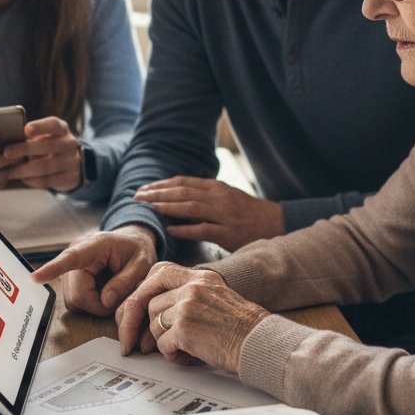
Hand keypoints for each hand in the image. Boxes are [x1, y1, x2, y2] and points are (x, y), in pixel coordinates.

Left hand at [4, 116, 82, 191]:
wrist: (73, 164)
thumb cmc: (50, 146)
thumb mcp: (46, 137)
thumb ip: (31, 137)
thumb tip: (7, 142)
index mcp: (61, 129)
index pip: (53, 124)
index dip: (40, 126)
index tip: (26, 130)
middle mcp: (69, 144)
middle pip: (47, 146)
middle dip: (24, 149)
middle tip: (6, 153)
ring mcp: (72, 162)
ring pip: (45, 167)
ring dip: (24, 169)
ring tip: (9, 171)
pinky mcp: (70, 178)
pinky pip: (48, 180)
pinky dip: (32, 180)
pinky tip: (23, 178)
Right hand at [30, 224, 157, 315]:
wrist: (130, 242)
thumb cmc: (136, 250)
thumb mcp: (142, 263)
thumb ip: (126, 281)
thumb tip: (104, 301)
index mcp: (94, 245)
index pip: (70, 258)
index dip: (52, 269)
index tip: (34, 278)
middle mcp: (75, 254)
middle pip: (77, 294)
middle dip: (99, 304)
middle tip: (118, 297)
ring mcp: (70, 269)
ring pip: (75, 301)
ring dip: (95, 304)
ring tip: (112, 290)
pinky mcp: (70, 281)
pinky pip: (76, 302)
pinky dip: (92, 303)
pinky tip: (102, 291)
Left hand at [116, 262, 268, 372]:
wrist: (258, 342)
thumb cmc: (241, 327)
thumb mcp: (217, 296)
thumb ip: (190, 294)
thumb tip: (157, 309)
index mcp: (201, 276)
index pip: (160, 271)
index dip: (145, 290)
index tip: (139, 307)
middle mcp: (192, 287)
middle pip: (151, 301)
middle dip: (146, 323)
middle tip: (141, 340)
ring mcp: (187, 306)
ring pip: (154, 324)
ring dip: (164, 341)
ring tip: (184, 348)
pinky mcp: (184, 329)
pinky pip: (162, 344)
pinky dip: (172, 355)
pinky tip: (188, 356)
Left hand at [134, 177, 284, 251]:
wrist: (276, 223)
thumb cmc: (248, 212)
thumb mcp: (227, 196)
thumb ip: (205, 194)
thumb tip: (178, 192)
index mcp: (217, 187)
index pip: (183, 182)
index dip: (161, 184)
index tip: (144, 188)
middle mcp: (219, 197)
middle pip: (182, 192)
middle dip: (157, 193)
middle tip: (137, 197)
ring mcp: (224, 215)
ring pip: (189, 207)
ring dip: (166, 207)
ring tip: (148, 208)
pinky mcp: (228, 233)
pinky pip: (203, 229)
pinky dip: (185, 228)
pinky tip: (170, 229)